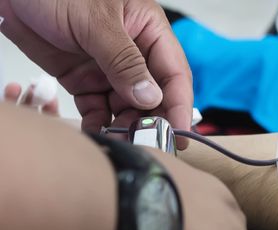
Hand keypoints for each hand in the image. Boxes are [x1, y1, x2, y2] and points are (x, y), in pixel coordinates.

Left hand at [0, 0, 192, 146]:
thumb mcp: (95, 23)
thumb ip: (124, 62)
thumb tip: (151, 98)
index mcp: (148, 30)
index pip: (174, 73)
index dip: (180, 104)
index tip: (179, 131)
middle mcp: (134, 52)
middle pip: (154, 95)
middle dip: (153, 120)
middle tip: (148, 143)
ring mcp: (108, 68)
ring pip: (127, 107)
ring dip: (126, 126)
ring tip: (122, 141)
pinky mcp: (83, 80)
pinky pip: (97, 109)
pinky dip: (98, 124)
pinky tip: (97, 133)